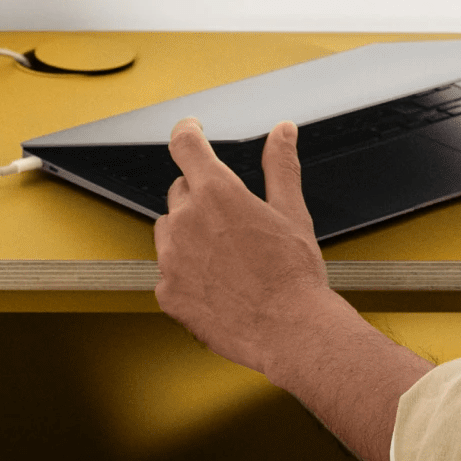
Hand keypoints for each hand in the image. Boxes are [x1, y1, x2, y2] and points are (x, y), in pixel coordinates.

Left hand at [153, 118, 340, 375]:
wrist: (290, 330)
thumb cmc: (293, 275)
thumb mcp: (292, 211)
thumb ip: (280, 166)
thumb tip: (282, 132)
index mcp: (217, 193)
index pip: (186, 145)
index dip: (187, 132)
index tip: (190, 130)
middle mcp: (186, 220)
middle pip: (180, 191)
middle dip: (202, 197)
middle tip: (234, 223)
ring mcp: (171, 258)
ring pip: (169, 231)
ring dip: (189, 234)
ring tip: (227, 258)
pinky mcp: (166, 291)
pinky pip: (168, 270)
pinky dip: (186, 272)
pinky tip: (217, 284)